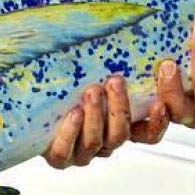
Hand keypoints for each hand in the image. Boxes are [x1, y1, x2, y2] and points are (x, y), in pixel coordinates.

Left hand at [42, 74, 166, 168]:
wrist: (36, 109)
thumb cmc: (70, 88)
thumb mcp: (96, 75)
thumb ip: (114, 68)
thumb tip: (128, 36)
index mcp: (121, 126)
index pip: (149, 134)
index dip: (157, 123)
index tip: (159, 103)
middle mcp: (104, 142)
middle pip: (121, 135)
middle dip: (119, 108)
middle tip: (115, 82)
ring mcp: (82, 152)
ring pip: (96, 142)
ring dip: (96, 115)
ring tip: (92, 91)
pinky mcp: (59, 157)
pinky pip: (66, 151)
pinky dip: (71, 132)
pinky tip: (74, 113)